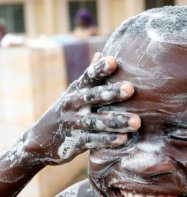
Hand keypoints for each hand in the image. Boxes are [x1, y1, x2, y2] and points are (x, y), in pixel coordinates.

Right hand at [22, 53, 139, 164]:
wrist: (41, 140)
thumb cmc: (67, 112)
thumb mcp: (74, 93)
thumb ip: (90, 77)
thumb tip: (101, 53)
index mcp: (76, 91)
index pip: (88, 77)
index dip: (99, 69)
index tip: (113, 61)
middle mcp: (73, 105)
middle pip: (93, 97)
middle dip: (111, 93)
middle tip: (130, 89)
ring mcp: (73, 124)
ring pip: (95, 121)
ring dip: (116, 121)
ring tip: (136, 122)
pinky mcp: (74, 142)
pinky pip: (92, 141)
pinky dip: (107, 140)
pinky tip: (123, 139)